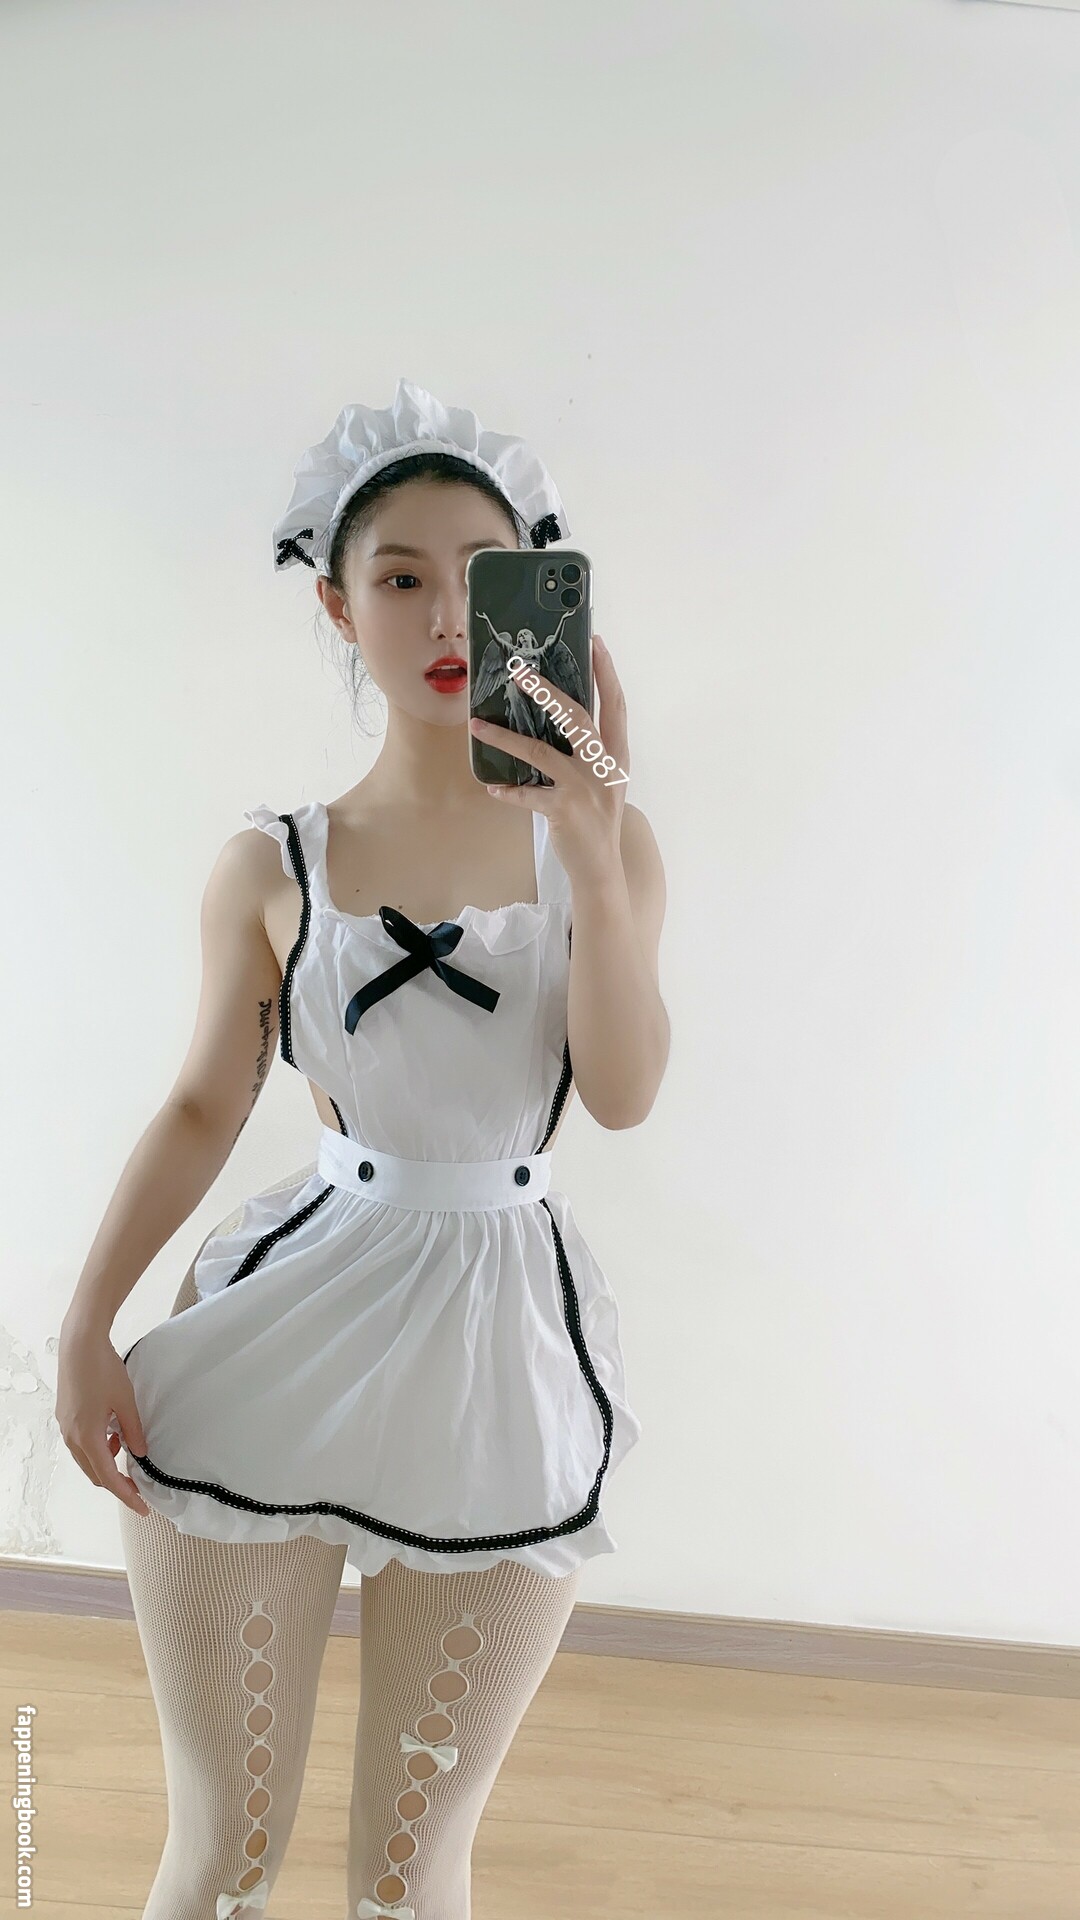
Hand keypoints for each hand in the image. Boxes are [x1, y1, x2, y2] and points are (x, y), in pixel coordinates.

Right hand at [56, 1320, 150, 1514]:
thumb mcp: (126, 1401)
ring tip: (125, 1450)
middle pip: (94, 1473)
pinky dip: (97, 1448)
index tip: (142, 1507)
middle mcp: (72, 1437)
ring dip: (106, 1463)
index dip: (126, 1495)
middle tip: (138, 1483)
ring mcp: (65, 1427)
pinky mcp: (65, 1417)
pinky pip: (81, 1445)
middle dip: (116, 1482)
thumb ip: (134, 1430)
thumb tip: (140, 1453)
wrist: (79, 1344)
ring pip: (86, 1460)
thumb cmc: (104, 1370)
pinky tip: (112, 1434)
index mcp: (87, 1437)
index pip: (108, 1477)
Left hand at [469, 633, 628, 892]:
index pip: (615, 706)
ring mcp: (585, 788)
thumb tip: (558, 717)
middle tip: (520, 671)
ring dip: (505, 738)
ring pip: (541, 752)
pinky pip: (528, 794)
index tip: (595, 643)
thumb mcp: (604, 781)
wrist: (601, 868)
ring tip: (477, 725)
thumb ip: (589, 752)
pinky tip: (492, 786)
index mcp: (618, 756)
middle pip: (576, 717)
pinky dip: (508, 790)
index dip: (606, 674)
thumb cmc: (597, 820)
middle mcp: (605, 767)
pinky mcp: (564, 810)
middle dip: (547, 692)